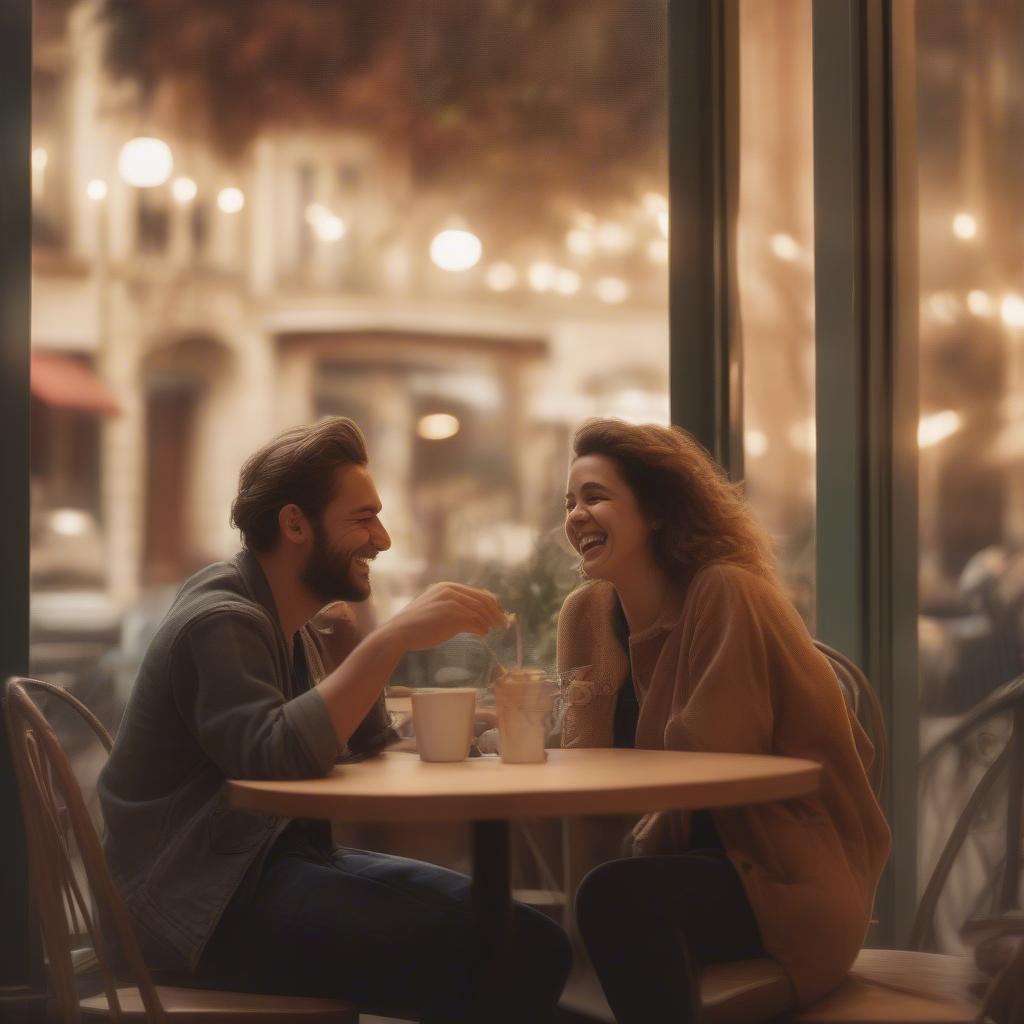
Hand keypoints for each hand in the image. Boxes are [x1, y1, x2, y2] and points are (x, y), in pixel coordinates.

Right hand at [384, 582, 506, 651]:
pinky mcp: (452, 616)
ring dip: (489, 622)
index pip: (478, 593)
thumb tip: (478, 613)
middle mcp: (450, 591)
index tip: (500, 614)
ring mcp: (451, 603)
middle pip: (483, 600)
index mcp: (447, 587)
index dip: (492, 604)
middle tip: (504, 624)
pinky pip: (474, 623)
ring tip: (493, 630)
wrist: (399, 632)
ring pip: (480, 612)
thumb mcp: (435, 607)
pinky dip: (481, 629)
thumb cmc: (417, 624)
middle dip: (496, 613)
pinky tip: (483, 634)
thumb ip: (453, 605)